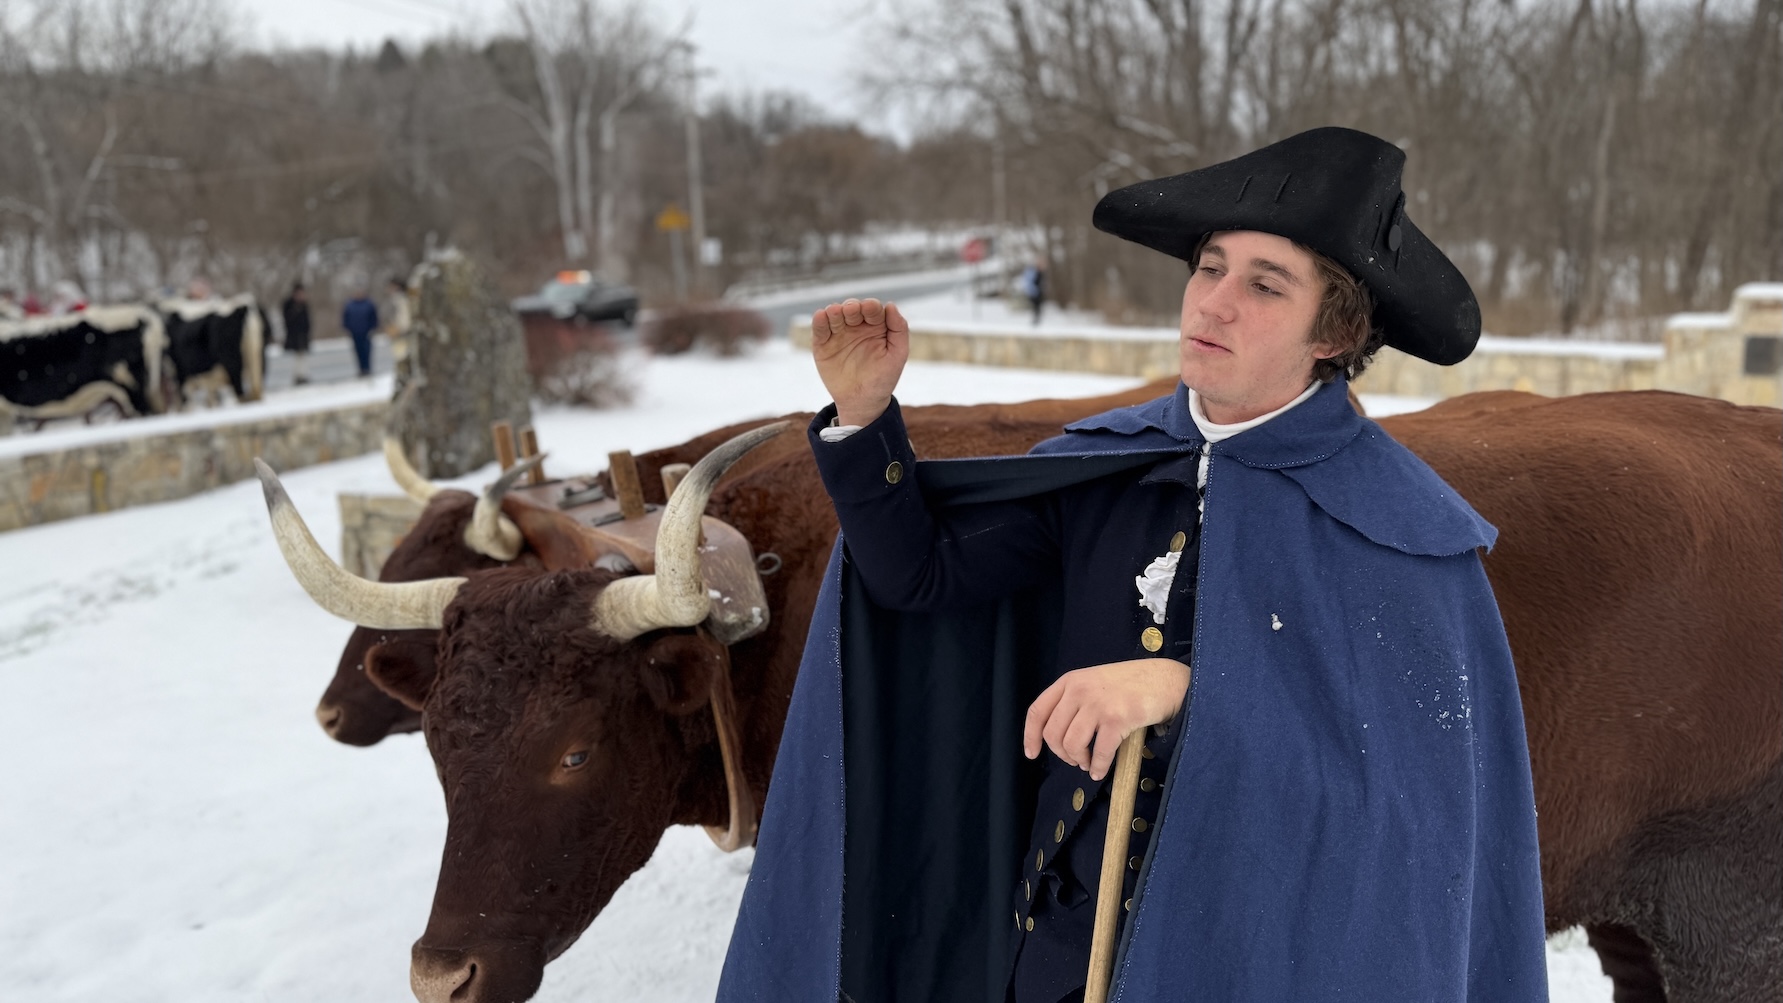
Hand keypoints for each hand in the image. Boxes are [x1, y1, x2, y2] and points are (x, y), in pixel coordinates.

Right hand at [811, 298, 908, 426]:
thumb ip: (899, 329)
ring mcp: (839, 334)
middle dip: (852, 306)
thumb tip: (890, 305)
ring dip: (835, 310)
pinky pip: (820, 328)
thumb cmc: (883, 378)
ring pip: (834, 314)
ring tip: (836, 312)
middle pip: (852, 308)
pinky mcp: (822, 344)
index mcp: (876, 326)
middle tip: (851, 310)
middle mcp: (857, 326)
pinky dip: (819, 321)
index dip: (871, 306)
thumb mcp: (898, 355)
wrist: (862, 402)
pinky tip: (822, 316)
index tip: (870, 308)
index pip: (872, 309)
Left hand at [1024, 658, 1190, 780]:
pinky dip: (1098, 767)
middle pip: (1053, 733)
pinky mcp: (1117, 719)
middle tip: (1076, 760)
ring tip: (1089, 763)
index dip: (1031, 736)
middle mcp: (1079, 690)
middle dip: (1062, 754)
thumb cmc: (1131, 684)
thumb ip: (1074, 701)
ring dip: (1080, 761)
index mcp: (1070, 681)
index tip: (1032, 754)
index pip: (1037, 711)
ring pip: (1072, 745)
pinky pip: (1099, 753)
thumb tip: (1060, 737)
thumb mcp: (1094, 682)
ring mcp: (1098, 704)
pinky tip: (1101, 770)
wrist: (1164, 680)